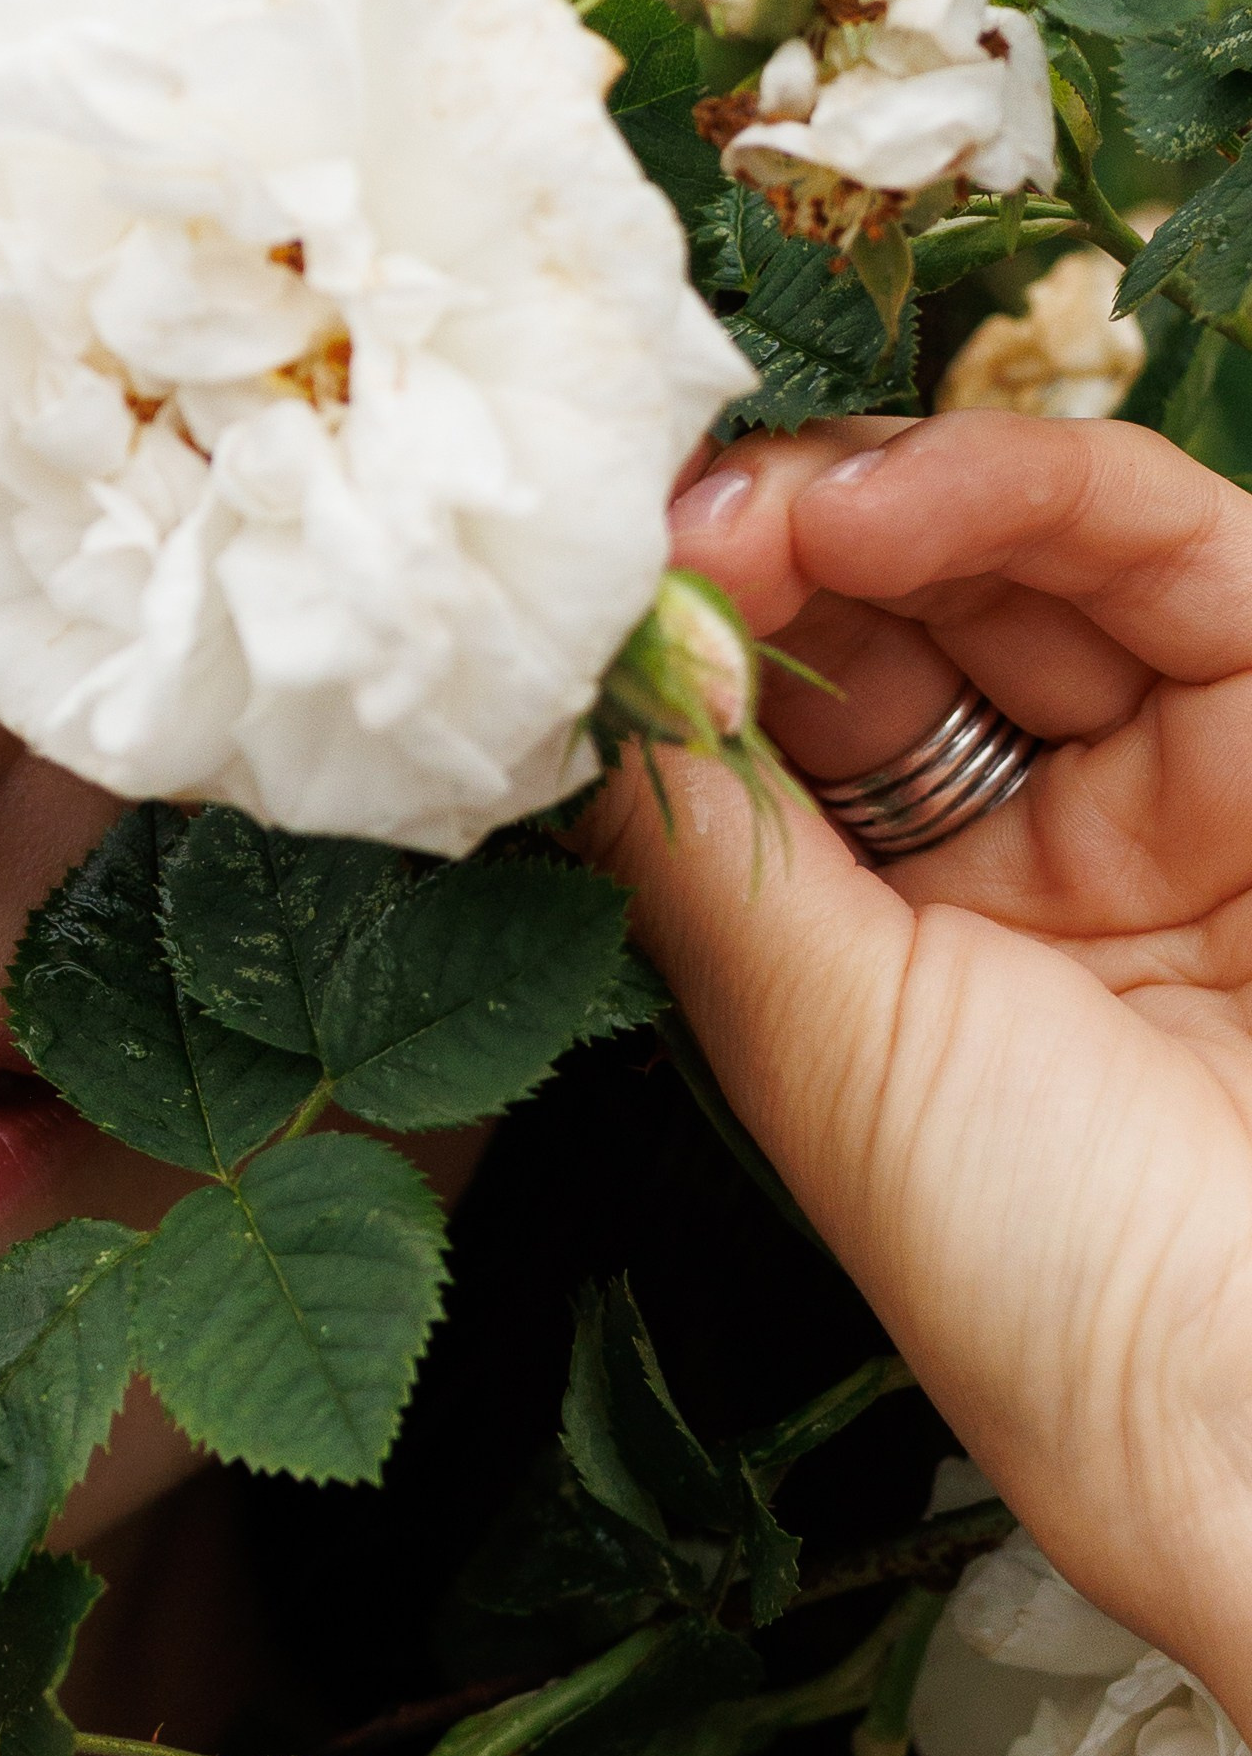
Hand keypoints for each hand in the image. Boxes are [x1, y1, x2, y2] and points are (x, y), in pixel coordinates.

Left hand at [588, 409, 1251, 1734]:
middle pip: (894, 614)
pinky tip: (880, 503)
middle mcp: (1028, 846)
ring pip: (1018, 555)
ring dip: (872, 499)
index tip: (589, 580)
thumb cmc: (1034, 1268)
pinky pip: (1166, 547)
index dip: (694, 634)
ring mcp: (1164, 780)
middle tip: (658, 519)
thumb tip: (589, 663)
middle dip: (768, 548)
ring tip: (755, 512)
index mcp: (898, 940)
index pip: (784, 725)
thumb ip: (701, 838)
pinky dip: (1022, 487)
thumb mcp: (811, 1037)